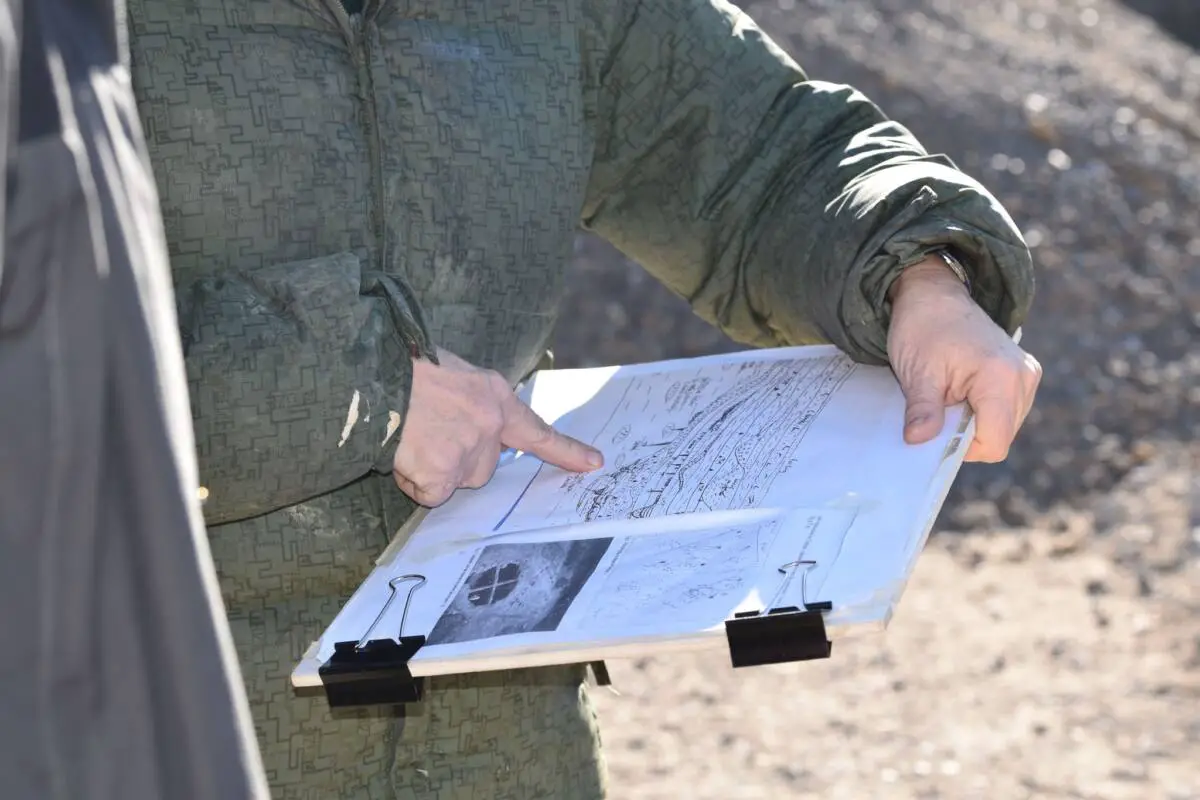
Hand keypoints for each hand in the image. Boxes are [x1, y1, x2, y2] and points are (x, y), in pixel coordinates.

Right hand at [392, 348, 603, 505]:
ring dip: (432, 470)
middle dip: (455, 459)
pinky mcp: (442, 475)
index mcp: (492, 396)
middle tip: (423, 432)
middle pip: (482, 466)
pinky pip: (431, 493)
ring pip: (455, 480)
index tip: (594, 464)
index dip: (567, 451)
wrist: (371, 376)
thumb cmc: (404, 371)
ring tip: (407, 439)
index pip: (537, 431)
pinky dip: (413, 482)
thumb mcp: (451, 375)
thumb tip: (463, 434)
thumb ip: (470, 405)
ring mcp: (467, 451)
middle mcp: (488, 425)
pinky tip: (401, 455)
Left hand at [887, 256, 1041, 461]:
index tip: (937, 430)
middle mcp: (1024, 377)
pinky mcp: (1024, 375)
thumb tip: (918, 441)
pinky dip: (981, 410)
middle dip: (966, 433)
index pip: (994, 443)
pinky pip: (1005, 411)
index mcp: (1001, 377)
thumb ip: (923, 410)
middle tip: (939, 406)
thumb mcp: (917, 372)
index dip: (963, 448)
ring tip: (950, 393)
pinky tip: (962, 390)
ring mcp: (1027, 375)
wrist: (934, 294)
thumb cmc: (924, 326)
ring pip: (1003, 427)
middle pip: (1000, 437)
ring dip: (973, 421)